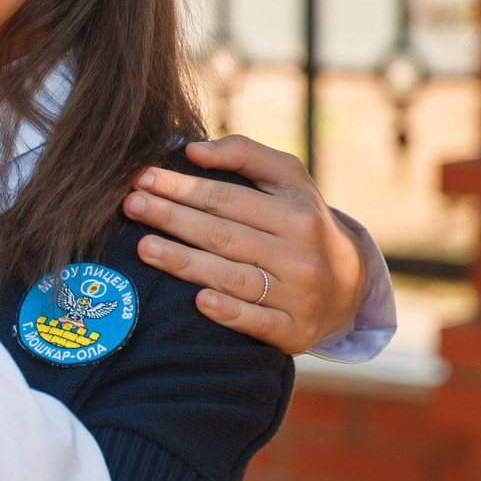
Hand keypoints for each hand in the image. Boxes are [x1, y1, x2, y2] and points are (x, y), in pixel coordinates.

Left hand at [123, 135, 365, 355]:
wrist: (349, 285)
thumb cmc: (303, 221)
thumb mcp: (289, 180)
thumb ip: (245, 155)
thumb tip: (193, 149)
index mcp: (297, 215)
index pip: (229, 199)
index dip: (183, 188)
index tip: (144, 178)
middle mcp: (300, 256)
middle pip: (224, 236)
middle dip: (173, 219)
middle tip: (131, 205)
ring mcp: (298, 296)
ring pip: (233, 278)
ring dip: (185, 263)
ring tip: (144, 247)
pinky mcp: (293, 332)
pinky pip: (257, 322)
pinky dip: (229, 312)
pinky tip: (198, 301)